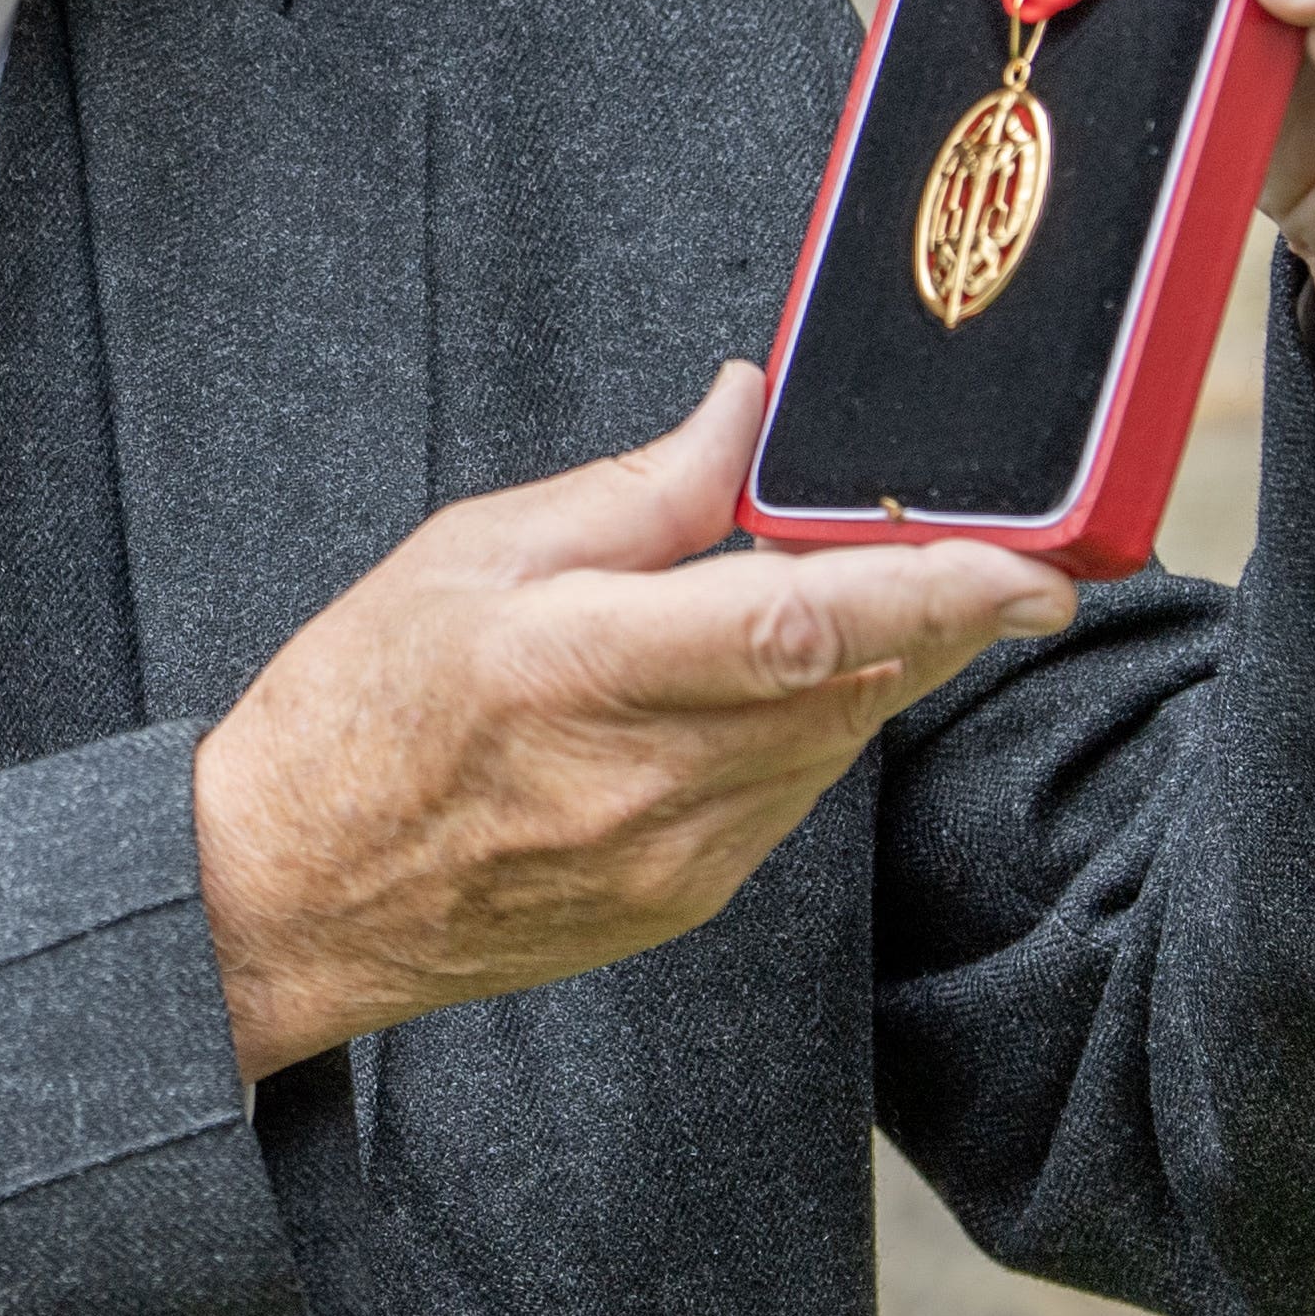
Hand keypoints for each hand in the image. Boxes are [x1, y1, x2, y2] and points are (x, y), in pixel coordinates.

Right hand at [193, 363, 1069, 1080]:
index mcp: (577, 670)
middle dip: (942, 610)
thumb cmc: (352, 715)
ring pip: (840, 739)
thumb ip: (635, 493)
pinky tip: (782, 676)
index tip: (1030, 564)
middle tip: (1003, 543)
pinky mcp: (686, 900)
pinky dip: (816, 722)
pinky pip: (796, 793)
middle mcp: (644, 780)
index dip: (933, 593)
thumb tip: (747, 415)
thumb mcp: (469, 555)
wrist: (285, 900)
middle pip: (853, 681)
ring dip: (881, 661)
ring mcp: (674, 855)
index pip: (798, 625)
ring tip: (880, 587)